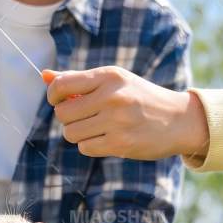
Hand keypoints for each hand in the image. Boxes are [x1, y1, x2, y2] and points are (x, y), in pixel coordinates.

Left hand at [44, 67, 203, 159]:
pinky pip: (85, 148)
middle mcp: (112, 96)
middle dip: (68, 118)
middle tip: (85, 117)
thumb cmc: (140, 97)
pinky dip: (91, 146)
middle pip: (62, 114)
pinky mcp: (121, 143)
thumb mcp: (114, 81)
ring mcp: (117, 121)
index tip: (62, 101)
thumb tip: (44, 75)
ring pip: (71, 133)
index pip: (61, 86)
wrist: (178, 119)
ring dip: (78, 134)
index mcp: (108, 76)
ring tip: (97, 128)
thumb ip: (78, 79)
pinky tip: (107, 138)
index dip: (53, 96)